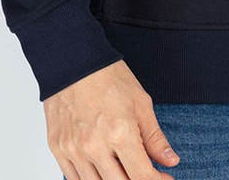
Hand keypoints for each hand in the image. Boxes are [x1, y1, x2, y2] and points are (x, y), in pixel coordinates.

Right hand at [44, 60, 179, 179]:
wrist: (74, 60)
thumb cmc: (107, 77)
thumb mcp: (140, 103)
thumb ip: (154, 137)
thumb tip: (170, 160)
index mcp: (119, 132)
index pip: (142, 176)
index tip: (165, 178)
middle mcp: (95, 146)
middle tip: (146, 174)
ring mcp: (74, 150)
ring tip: (126, 170)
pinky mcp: (58, 150)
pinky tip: (104, 171)